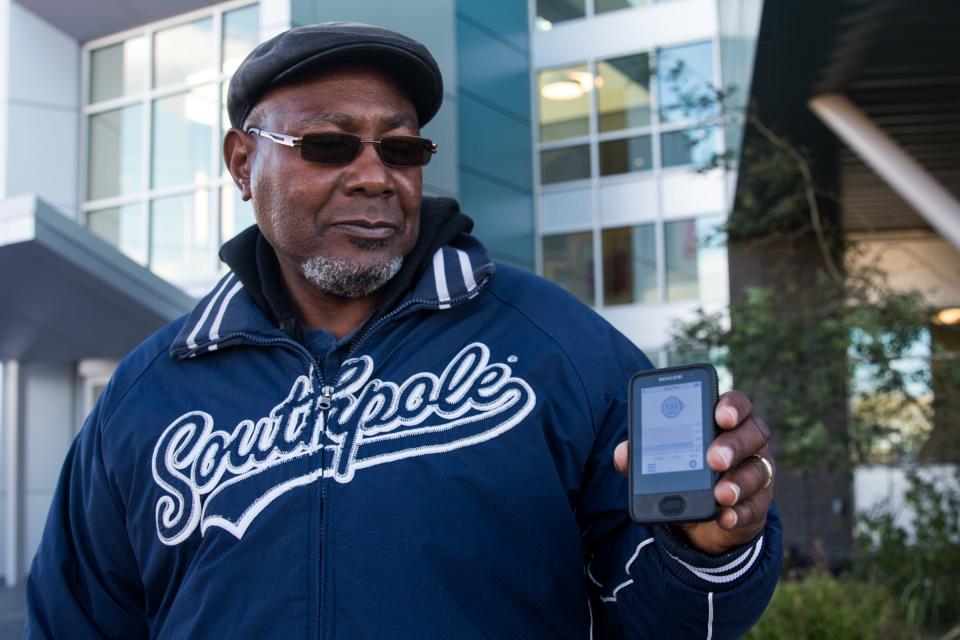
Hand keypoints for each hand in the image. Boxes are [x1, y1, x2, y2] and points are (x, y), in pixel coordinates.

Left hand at [613, 390, 774, 554]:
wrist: (702, 518)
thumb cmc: (685, 472)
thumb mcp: (664, 461)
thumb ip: (643, 455)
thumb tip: (622, 454)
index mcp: (724, 422)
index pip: (737, 403)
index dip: (733, 405)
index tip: (720, 414)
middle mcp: (748, 442)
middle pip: (753, 433)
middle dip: (734, 445)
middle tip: (713, 459)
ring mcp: (757, 472)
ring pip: (758, 471)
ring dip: (738, 482)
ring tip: (720, 494)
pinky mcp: (758, 504)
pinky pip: (756, 507)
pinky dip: (740, 513)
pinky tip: (725, 517)